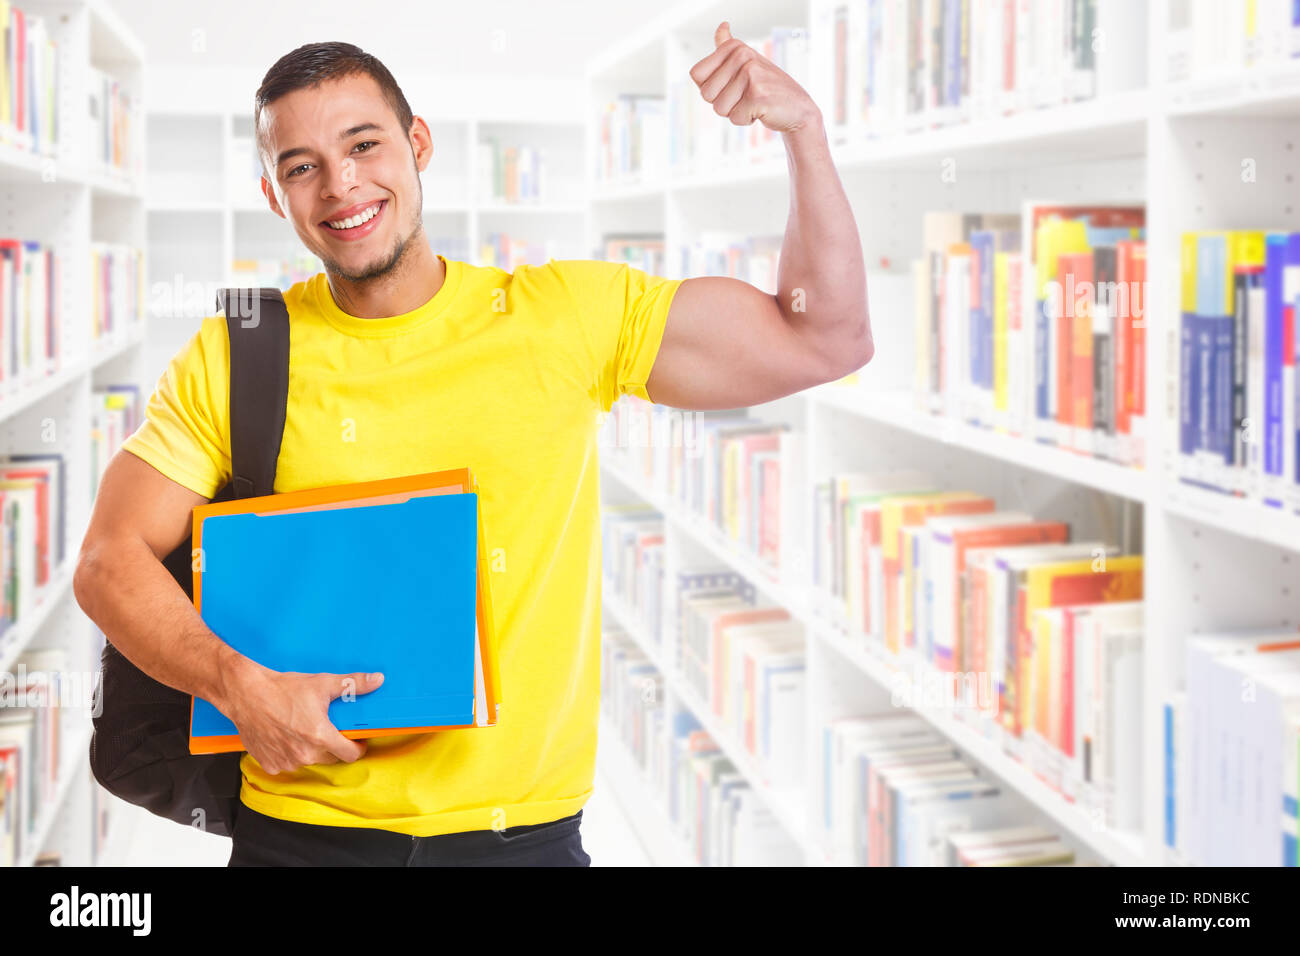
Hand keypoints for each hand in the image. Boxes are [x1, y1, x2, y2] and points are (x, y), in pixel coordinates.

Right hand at [221, 664, 384, 774]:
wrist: (246, 694)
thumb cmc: (283, 689)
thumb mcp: (322, 684)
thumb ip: (353, 684)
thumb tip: (378, 680)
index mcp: (320, 737)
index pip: (351, 755)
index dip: (358, 747)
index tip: (357, 740)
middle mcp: (304, 754)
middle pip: (332, 758)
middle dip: (334, 746)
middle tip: (327, 729)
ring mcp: (286, 762)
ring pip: (309, 761)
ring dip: (311, 750)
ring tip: (303, 729)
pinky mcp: (270, 765)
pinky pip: (288, 764)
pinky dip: (290, 754)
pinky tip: (286, 737)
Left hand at [688, 21, 818, 133]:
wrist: (797, 108)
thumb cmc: (768, 87)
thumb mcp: (747, 62)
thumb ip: (728, 47)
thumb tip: (722, 26)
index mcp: (734, 47)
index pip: (696, 75)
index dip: (710, 88)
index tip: (730, 85)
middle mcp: (742, 56)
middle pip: (706, 94)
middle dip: (722, 102)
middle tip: (744, 97)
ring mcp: (751, 74)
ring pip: (719, 108)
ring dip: (735, 112)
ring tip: (753, 103)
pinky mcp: (757, 95)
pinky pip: (735, 118)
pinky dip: (746, 120)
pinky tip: (761, 110)